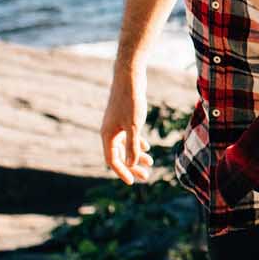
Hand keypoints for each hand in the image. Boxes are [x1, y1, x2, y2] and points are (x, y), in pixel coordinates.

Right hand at [99, 69, 153, 184]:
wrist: (130, 78)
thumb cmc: (130, 101)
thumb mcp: (134, 125)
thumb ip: (132, 145)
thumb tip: (132, 164)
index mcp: (107, 135)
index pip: (112, 160)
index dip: (122, 172)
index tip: (133, 182)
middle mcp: (109, 132)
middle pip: (119, 155)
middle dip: (132, 167)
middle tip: (146, 177)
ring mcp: (116, 125)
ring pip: (125, 146)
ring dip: (137, 155)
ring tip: (150, 163)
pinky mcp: (124, 118)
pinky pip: (129, 136)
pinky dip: (137, 143)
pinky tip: (146, 147)